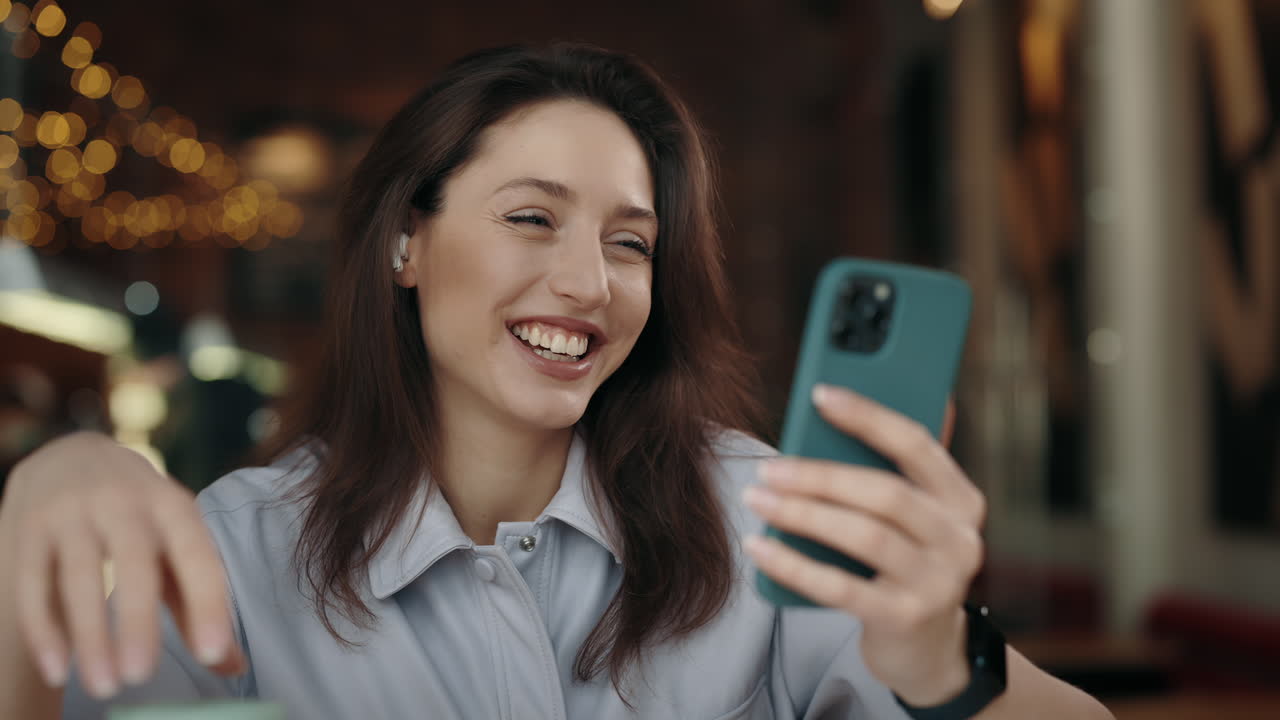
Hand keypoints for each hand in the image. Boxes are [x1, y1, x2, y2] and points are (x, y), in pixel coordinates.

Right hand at [0, 432, 243, 699]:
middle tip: (141, 677)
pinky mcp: (30, 527)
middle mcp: (124, 501)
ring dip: (90, 635)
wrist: (72, 457)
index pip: (196, 556)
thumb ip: (199, 601)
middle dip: (137, 622)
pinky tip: (57, 668)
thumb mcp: (175, 543)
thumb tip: (233, 664)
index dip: (207, 604)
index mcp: (173, 506)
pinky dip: (44, 629)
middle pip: (134, 564)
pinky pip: (32, 583)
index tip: (214, 653)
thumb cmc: (140, 517)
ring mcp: (72, 511)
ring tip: (104, 685)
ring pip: (78, 577)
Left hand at [743, 385, 985, 705]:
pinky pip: (840, 588)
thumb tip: (827, 410)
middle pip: (885, 493)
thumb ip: (884, 472)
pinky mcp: (905, 619)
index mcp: (961, 498)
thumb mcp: (909, 518)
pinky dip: (794, 565)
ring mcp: (937, 582)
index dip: (868, 416)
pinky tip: (759, 548)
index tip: (819, 394)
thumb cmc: (903, 564)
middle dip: (820, 475)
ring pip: (864, 537)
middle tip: (767, 467)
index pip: (916, 444)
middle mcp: (959, 538)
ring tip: (758, 498)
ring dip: (802, 514)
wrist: (929, 650)